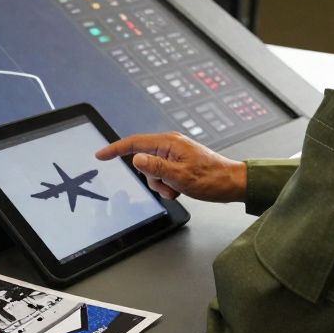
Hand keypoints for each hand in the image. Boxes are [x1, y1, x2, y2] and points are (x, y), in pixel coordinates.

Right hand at [96, 132, 246, 202]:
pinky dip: (168, 185)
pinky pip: (163, 174)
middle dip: (152, 178)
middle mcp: (170, 145)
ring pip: (153, 171)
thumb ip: (156, 168)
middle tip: (168, 188)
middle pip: (144, 161)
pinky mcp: (179, 162)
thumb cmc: (212, 179)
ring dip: (161, 184)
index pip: (135, 143)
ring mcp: (175, 154)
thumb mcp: (180, 176)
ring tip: (178, 189)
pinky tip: (181, 189)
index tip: (101, 155)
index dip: (115, 149)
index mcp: (169, 143)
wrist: (233, 183)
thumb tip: (136, 159)